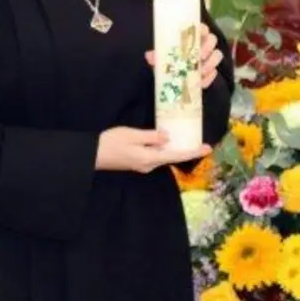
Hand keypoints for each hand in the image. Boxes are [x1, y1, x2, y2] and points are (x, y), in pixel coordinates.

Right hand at [95, 127, 210, 173]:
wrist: (92, 154)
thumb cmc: (111, 142)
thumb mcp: (132, 135)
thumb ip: (151, 136)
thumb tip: (168, 138)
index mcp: (150, 158)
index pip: (177, 155)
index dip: (193, 152)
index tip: (207, 148)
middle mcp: (149, 165)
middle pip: (173, 157)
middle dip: (187, 151)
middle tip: (202, 143)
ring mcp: (143, 165)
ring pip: (165, 157)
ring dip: (177, 150)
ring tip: (189, 141)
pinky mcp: (138, 162)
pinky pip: (156, 156)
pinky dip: (165, 149)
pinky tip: (169, 142)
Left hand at [145, 24, 223, 88]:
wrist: (171, 75)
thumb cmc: (168, 59)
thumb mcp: (161, 56)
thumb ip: (157, 55)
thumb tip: (149, 56)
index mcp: (193, 35)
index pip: (202, 28)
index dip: (203, 31)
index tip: (198, 38)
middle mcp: (204, 44)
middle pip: (213, 40)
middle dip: (208, 49)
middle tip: (199, 57)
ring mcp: (209, 57)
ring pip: (217, 56)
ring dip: (211, 63)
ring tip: (201, 71)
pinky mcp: (210, 71)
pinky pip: (214, 73)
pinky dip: (209, 78)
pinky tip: (201, 83)